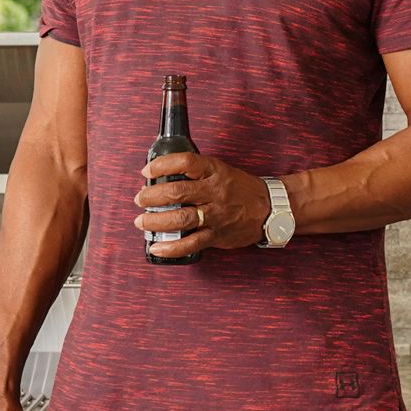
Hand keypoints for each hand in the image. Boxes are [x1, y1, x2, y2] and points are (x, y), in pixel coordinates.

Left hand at [136, 152, 273, 259]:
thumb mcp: (222, 170)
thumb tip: (165, 175)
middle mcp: (215, 192)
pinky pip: (191, 244)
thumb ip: (197, 172)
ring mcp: (216, 215)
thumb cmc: (242, 189)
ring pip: (181, 218)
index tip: (146, 171)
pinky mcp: (217, 235)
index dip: (162, 165)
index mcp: (215, 171)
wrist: (270, 209)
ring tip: (142, 222)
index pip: (186, 162)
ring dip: (156, 221)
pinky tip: (157, 247)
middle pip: (178, 192)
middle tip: (140, 199)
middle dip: (152, 196)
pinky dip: (171, 248)